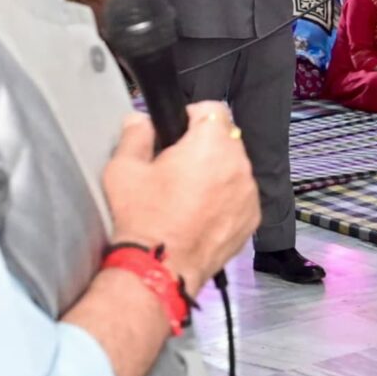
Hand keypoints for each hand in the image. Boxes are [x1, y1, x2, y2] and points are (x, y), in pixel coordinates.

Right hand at [102, 107, 259, 294]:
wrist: (160, 266)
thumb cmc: (144, 220)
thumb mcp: (124, 170)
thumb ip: (135, 136)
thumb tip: (139, 121)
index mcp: (210, 145)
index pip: (213, 109)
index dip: (193, 116)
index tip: (180, 129)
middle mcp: (237, 165)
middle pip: (226, 140)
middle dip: (204, 147)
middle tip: (177, 166)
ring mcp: (249, 193)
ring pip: (235, 168)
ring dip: (217, 173)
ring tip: (188, 193)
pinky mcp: (252, 218)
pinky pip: (241, 196)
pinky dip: (226, 199)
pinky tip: (200, 212)